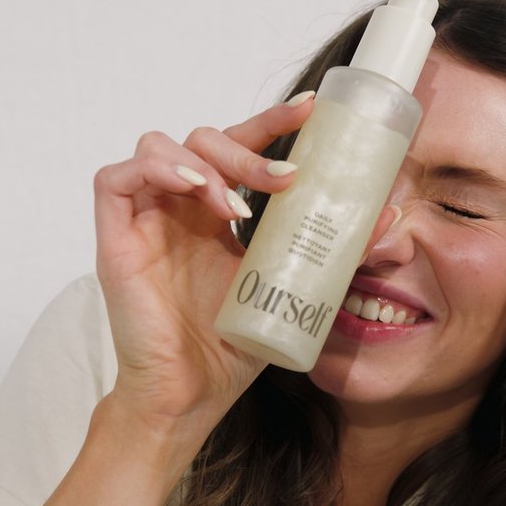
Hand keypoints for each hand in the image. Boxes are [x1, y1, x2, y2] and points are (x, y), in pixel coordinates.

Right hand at [93, 96, 399, 427]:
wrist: (192, 394)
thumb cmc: (233, 348)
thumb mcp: (292, 287)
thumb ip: (332, 251)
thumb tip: (390, 215)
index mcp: (216, 213)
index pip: (240, 148)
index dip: (272, 122)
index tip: (313, 110)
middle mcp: (180, 207)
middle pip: (203, 138)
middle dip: (247, 146)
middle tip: (285, 176)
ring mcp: (145, 219)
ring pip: (160, 144)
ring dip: (205, 161)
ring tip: (236, 203)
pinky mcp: (115, 238)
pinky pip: (115, 178)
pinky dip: (154, 169)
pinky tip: (193, 190)